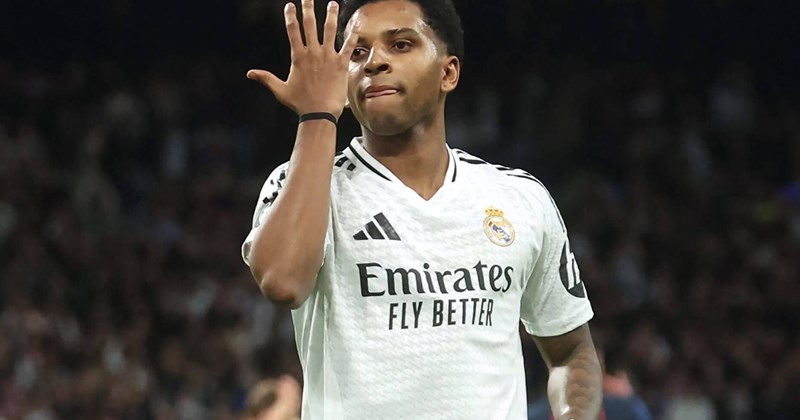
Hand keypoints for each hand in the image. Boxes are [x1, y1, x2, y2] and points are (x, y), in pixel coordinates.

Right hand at [247, 0, 358, 118]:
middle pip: (309, 24)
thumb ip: (266, 78)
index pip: (292, 30)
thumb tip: (249, 73)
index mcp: (298, 56)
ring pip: (330, 30)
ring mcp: (328, 57)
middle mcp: (313, 53)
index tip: (290, 5)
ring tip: (332, 2)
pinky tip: (356, 24)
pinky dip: (352, 34)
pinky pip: (348, 45)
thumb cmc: (300, 104)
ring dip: (331, 14)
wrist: (320, 114)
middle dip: (308, 8)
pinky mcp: (341, 64)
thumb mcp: (280, 90)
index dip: (290, 16)